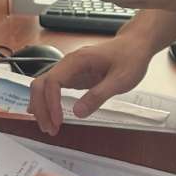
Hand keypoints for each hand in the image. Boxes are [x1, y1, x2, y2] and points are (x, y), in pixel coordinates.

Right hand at [28, 38, 151, 134]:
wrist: (134, 46)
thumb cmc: (130, 58)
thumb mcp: (120, 80)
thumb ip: (99, 95)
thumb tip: (78, 112)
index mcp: (78, 61)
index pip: (53, 81)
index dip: (51, 103)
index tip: (58, 120)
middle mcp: (68, 64)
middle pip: (41, 84)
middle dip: (41, 108)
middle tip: (50, 129)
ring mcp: (69, 70)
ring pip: (43, 87)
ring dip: (41, 107)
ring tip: (49, 126)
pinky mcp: (73, 76)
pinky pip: (52, 89)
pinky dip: (47, 103)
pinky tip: (48, 115)